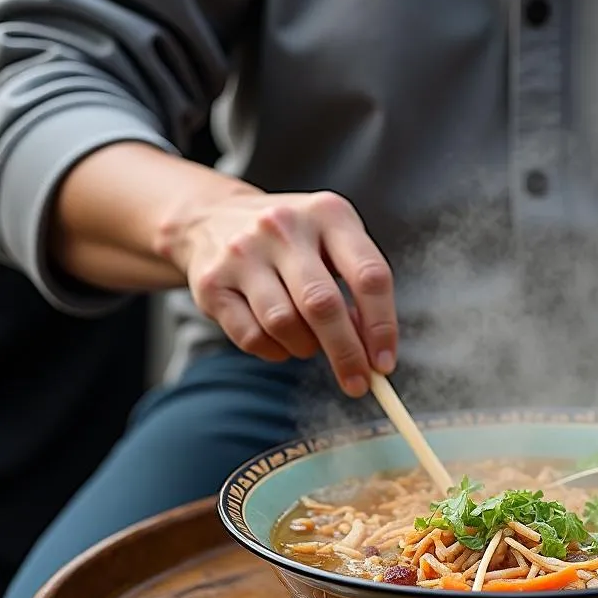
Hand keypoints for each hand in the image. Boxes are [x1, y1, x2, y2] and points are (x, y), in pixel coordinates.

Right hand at [160, 186, 395, 396]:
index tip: (385, 365)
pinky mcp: (212, 282)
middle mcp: (284, 226)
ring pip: (284, 324)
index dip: (382, 327)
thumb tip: (373, 351)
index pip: (370, 276)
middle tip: (358, 384)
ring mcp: (243, 252)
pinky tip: (280, 340)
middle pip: (323, 305)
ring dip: (305, 348)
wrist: (212, 218)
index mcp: (329, 214)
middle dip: (346, 354)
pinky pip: (252, 337)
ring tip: (309, 342)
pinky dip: (275, 351)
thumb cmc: (294, 242)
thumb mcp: (333, 244)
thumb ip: (359, 289)